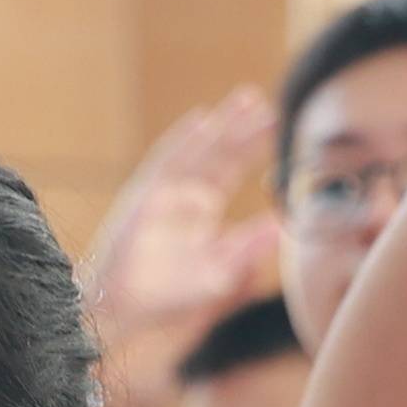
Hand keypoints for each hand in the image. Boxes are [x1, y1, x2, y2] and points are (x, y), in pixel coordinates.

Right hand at [82, 89, 286, 363]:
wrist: (124, 306)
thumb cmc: (169, 294)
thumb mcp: (220, 272)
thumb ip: (249, 248)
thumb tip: (282, 225)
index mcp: (200, 209)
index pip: (230, 169)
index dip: (252, 148)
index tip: (279, 126)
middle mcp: (182, 194)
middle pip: (217, 154)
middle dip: (241, 130)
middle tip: (267, 105)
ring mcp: (163, 191)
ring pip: (198, 151)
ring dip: (222, 126)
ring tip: (246, 101)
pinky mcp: (145, 194)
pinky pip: (167, 162)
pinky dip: (184, 141)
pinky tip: (203, 121)